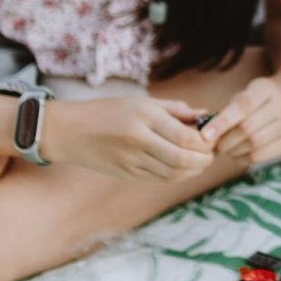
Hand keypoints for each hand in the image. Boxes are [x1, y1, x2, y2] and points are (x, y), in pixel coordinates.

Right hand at [44, 95, 216, 183]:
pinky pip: (159, 179)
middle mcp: (138, 139)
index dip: (205, 142)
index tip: (212, 138)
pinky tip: (183, 168)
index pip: (185, 136)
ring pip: (173, 173)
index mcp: (143, 116)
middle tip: (212, 154)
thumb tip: (204, 115)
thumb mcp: (140, 102)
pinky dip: (177, 176)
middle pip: (183, 158)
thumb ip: (174, 109)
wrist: (69, 132)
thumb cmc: (107, 111)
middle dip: (204, 159)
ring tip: (201, 161)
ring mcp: (131, 160)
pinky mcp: (127, 174)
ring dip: (194, 170)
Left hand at [197, 73, 280, 170]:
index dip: (222, 122)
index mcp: (265, 89)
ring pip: (254, 145)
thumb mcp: (251, 91)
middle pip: (247, 129)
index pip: (242, 106)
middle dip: (225, 141)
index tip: (205, 135)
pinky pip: (262, 155)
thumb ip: (231, 109)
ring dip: (234, 151)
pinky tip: (238, 154)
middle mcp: (280, 106)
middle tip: (215, 144)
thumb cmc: (265, 96)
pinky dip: (244, 158)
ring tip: (226, 149)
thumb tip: (207, 132)